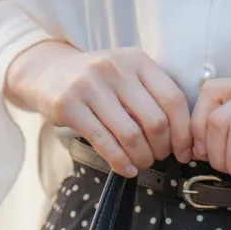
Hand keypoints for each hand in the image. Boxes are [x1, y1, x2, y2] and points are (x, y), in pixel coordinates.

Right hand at [5, 41, 192, 176]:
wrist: (45, 71)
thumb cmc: (95, 82)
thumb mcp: (125, 76)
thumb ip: (150, 97)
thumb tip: (180, 139)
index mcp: (137, 60)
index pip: (173, 99)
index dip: (183, 133)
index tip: (185, 152)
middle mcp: (115, 68)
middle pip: (155, 121)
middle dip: (161, 149)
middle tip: (157, 158)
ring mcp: (90, 85)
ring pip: (131, 135)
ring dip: (141, 158)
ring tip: (140, 164)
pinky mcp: (69, 105)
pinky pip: (104, 142)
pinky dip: (119, 162)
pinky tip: (125, 169)